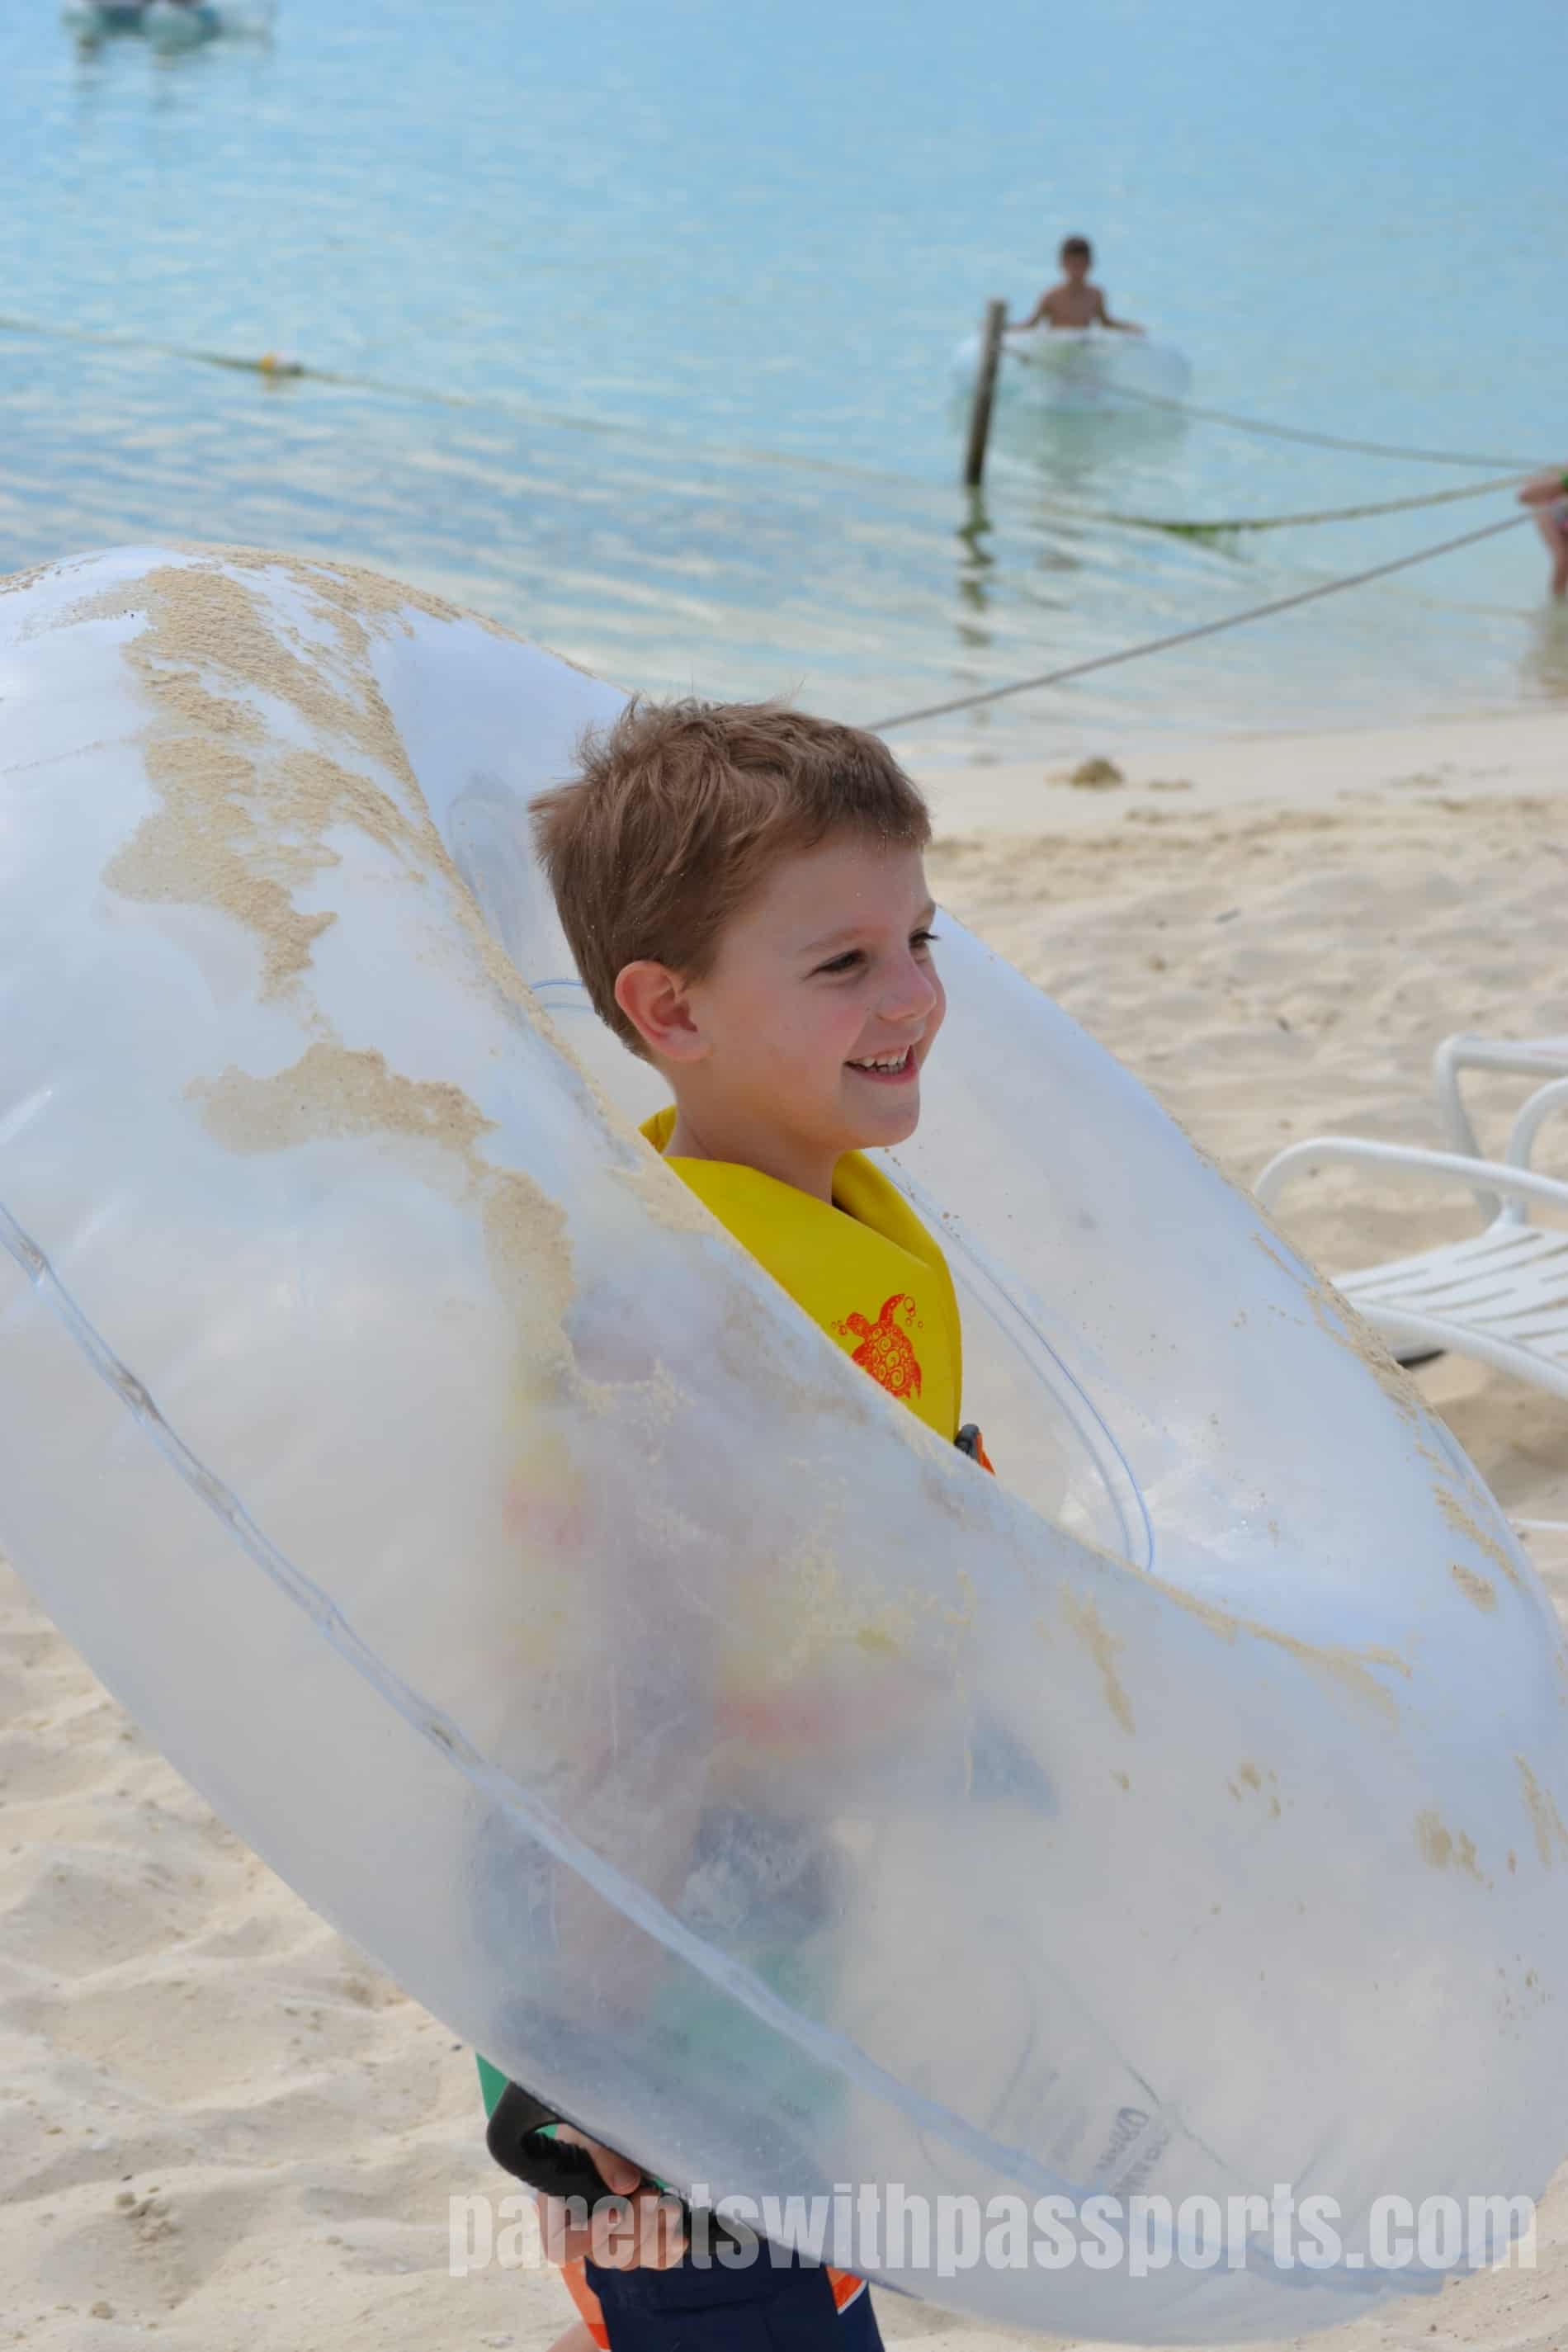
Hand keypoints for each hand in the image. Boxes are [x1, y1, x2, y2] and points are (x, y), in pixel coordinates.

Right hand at [538, 2130, 688, 2270]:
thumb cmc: (589, 2135)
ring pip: (631, 2259)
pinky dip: (668, 2249)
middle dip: (633, 2228)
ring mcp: (611, 2242)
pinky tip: (681, 2233)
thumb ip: (602, 2157)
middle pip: (605, 2255)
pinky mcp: (638, 2242)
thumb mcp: (587, 2136)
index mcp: (557, 2213)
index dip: (588, 2238)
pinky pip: (653, 2259)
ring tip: (670, 2205)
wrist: (609, 2135)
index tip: (615, 2211)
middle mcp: (583, 2235)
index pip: (561, 2247)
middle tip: (651, 2194)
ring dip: (654, 2235)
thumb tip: (627, 2184)